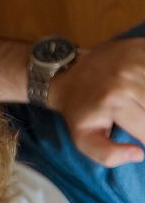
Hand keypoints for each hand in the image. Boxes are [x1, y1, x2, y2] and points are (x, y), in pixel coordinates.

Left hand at [51, 37, 144, 166]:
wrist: (67, 75)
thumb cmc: (78, 111)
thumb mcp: (83, 139)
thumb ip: (107, 155)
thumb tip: (139, 155)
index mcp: (114, 101)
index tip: (143, 141)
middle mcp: (128, 78)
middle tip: (138, 119)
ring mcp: (138, 59)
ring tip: (140, 107)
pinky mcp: (144, 47)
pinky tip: (143, 92)